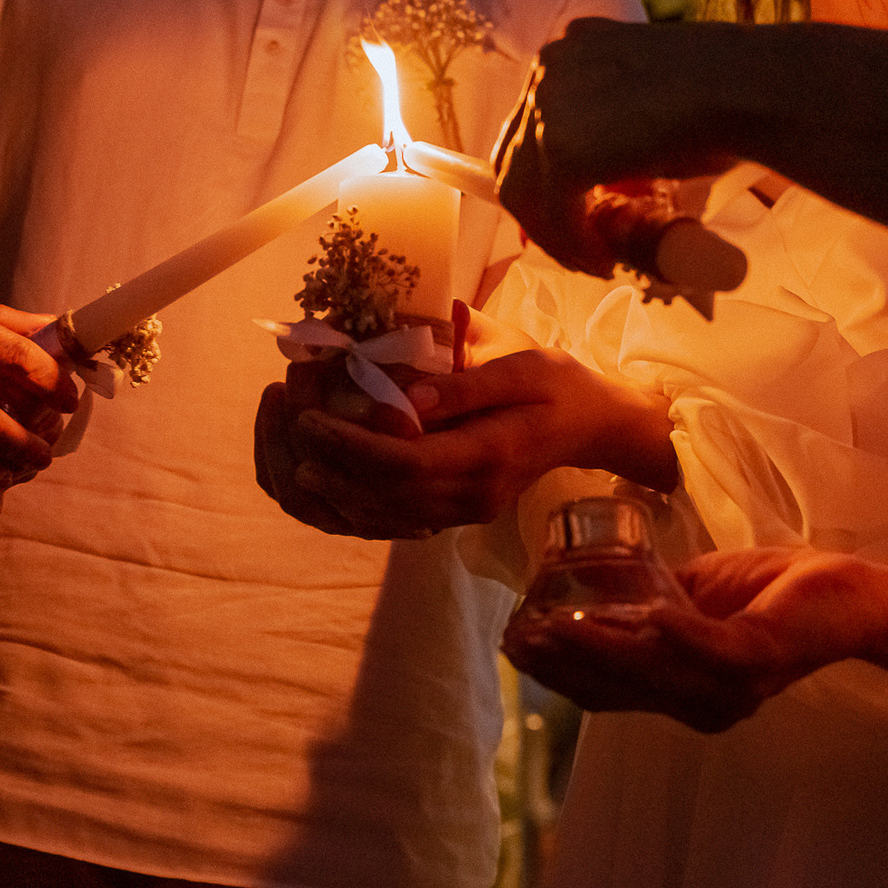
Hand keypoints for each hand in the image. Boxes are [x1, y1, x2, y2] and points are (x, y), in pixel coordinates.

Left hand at [274, 313, 674, 539]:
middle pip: (387, 494)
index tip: (310, 416)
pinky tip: (335, 484)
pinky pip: (403, 522)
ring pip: (390, 516)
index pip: (404, 462)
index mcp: (488, 456)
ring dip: (340, 493)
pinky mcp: (463, 513)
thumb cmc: (557, 384)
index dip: (350, 444)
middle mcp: (474, 495)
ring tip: (300, 461)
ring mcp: (468, 510)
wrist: (594, 425)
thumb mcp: (521, 366)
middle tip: (293, 434)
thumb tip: (411, 397)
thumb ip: (467, 383)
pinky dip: (363, 507)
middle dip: (333, 467)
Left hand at [497, 19, 750, 274]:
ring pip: (523, 187)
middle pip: (516, 154)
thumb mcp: (651, 106)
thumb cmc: (723, 97)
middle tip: (581, 245)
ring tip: (595, 260)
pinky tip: (602, 261)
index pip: (532, 122)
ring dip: (555, 233)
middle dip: (543, 209)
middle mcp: (549, 67)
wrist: (749, 90)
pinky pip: (551, 210)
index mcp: (571, 47)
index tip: (574, 212)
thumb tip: (602, 186)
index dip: (545, 174)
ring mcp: (548, 105)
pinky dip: (570, 243)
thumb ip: (615, 131)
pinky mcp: (561, 147)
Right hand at [502, 548, 877, 733]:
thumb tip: (600, 589)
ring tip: (555, 624)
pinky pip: (706, 650)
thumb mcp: (695, 595)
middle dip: (563, 662)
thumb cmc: (773, 591)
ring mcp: (728, 688)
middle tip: (518, 637)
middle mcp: (700, 703)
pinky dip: (675, 634)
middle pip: (616, 689)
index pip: (608, 692)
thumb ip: (651, 603)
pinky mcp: (755, 659)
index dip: (559, 672)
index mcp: (682, 693)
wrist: (845, 594)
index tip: (515, 644)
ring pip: (648, 671)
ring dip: (599, 648)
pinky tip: (646, 616)